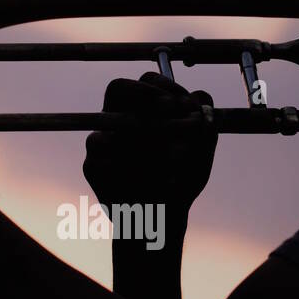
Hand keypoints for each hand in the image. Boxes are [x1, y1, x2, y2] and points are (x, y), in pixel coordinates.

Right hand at [83, 72, 216, 214]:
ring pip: (115, 125)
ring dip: (152, 139)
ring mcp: (101, 141)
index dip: (165, 87)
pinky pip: (105, 158)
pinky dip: (137, 169)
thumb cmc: (182, 176)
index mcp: (144, 109)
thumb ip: (206, 121)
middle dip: (145, 94)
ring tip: (180, 158)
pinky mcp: (91, 165)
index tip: (183, 104)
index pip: (148, 81)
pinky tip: (158, 180)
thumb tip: (201, 98)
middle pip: (117, 87)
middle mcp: (118, 119)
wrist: (163, 217)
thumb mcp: (202, 149)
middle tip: (170, 109)